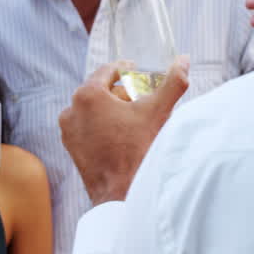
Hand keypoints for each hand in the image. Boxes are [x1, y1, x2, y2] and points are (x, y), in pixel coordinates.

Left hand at [59, 56, 189, 204]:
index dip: (124, 68)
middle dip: (120, 90)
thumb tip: (184, 60)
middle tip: (139, 94)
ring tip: (132, 115)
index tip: (136, 70)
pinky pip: (87, 127)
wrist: (122, 193)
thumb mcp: (158, 111)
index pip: (106, 71)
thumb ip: (173, 82)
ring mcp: (68, 130)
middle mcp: (71, 110)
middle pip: (98, 90)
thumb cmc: (138, 150)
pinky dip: (102, 124)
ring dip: (111, 108)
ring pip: (91, 109)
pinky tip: (121, 133)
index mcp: (87, 95)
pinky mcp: (71, 147)